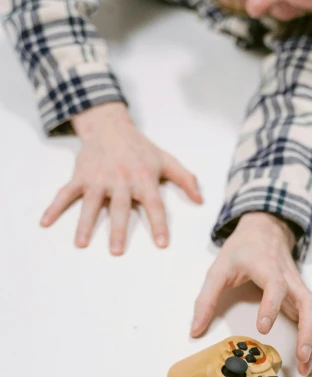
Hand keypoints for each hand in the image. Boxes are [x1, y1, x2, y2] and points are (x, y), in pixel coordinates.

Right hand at [40, 102, 202, 253]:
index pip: (154, 205)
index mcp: (144, 178)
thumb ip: (185, 179)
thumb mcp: (166, 160)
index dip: (159, 224)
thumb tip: (200, 199)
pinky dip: (54, 207)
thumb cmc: (141, 148)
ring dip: (86, 223)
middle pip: (119, 208)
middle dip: (118, 229)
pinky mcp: (80, 176)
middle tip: (116, 251)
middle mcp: (121, 180)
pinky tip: (46, 222)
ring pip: (91, 204)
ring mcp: (98, 178)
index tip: (161, 244)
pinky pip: (65, 194)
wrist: (110, 126)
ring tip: (81, 243)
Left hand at [190, 211, 311, 375]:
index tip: (263, 328)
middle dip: (308, 332)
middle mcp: (289, 279)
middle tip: (300, 357)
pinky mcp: (303, 297)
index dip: (271, 306)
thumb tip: (195, 330)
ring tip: (305, 366)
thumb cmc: (242, 250)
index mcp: (267, 267)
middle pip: (309, 303)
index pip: (275, 285)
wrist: (265, 230)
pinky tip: (309, 356)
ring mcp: (299, 288)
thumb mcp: (218, 269)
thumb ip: (206, 299)